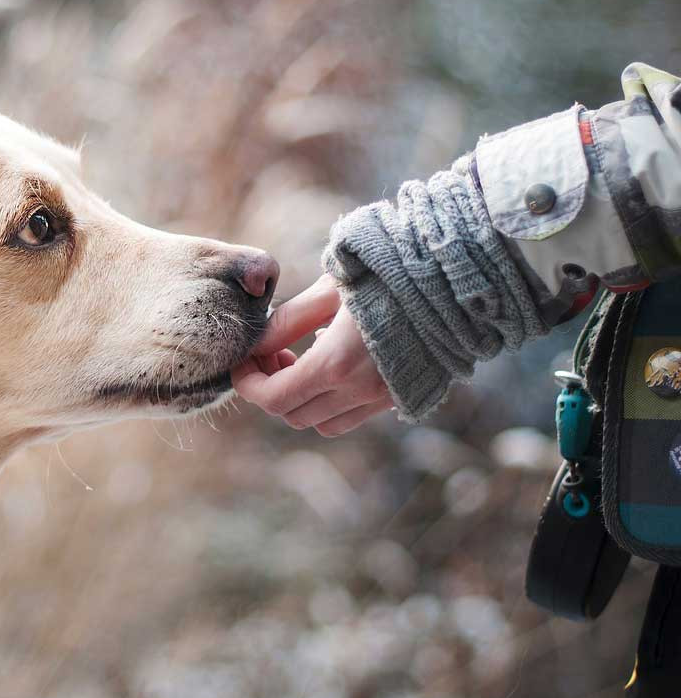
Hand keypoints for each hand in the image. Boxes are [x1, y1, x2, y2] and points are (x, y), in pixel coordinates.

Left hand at [232, 275, 393, 435]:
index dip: (248, 384)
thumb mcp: (329, 290)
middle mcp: (359, 391)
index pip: (274, 398)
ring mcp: (382, 398)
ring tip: (299, 360)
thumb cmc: (387, 274)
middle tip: (271, 354)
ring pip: (322, 423)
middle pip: (293, 415)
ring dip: (300, 400)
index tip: (242, 362)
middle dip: (270, 389)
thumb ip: (287, 322)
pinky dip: (330, 402)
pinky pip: (351, 416)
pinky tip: (333, 364)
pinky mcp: (400, 397)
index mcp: (336, 364)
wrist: (454, 280)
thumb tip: (255, 344)